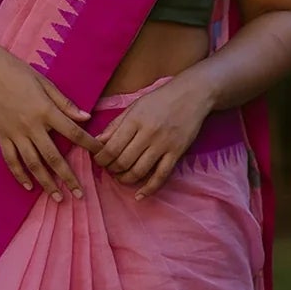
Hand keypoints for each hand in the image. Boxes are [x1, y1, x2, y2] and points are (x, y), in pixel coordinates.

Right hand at [0, 39, 99, 200]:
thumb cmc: (19, 72)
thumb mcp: (45, 83)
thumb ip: (65, 104)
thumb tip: (86, 117)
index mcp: (46, 110)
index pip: (73, 132)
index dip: (89, 144)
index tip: (101, 155)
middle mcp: (31, 126)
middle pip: (53, 157)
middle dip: (68, 177)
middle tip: (79, 194)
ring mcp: (15, 133)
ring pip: (32, 164)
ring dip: (46, 183)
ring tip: (58, 197)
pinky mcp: (1, 136)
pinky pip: (11, 160)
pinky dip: (20, 175)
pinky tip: (29, 186)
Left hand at [91, 70, 215, 197]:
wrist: (193, 94)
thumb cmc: (160, 99)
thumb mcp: (134, 106)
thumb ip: (115, 125)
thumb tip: (97, 142)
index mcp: (134, 120)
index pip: (111, 148)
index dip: (101, 159)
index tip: (99, 161)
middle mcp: (148, 134)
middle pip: (123, 162)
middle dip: (111, 170)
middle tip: (110, 169)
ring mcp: (163, 145)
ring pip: (139, 171)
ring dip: (125, 179)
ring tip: (121, 177)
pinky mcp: (177, 153)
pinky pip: (161, 176)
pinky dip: (149, 189)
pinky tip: (139, 195)